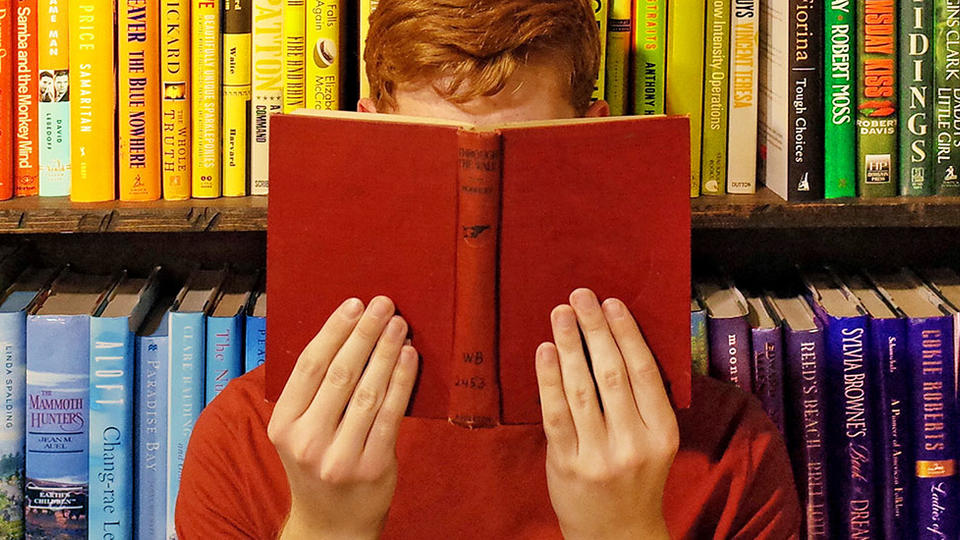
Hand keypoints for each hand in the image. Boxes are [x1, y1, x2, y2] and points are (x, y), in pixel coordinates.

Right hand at [268, 296, 417, 539]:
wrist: (331, 525)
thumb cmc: (319, 465)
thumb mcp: (299, 432)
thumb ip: (315, 393)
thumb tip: (347, 334)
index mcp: (283, 425)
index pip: (309, 367)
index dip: (333, 331)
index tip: (353, 305)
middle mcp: (307, 441)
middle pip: (340, 373)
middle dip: (364, 333)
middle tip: (383, 304)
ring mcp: (340, 456)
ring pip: (368, 391)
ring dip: (386, 352)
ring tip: (399, 324)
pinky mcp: (372, 466)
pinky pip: (392, 414)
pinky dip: (402, 380)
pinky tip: (409, 357)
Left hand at [536, 288, 678, 539]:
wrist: (616, 534)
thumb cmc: (635, 479)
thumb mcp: (654, 443)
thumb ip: (641, 400)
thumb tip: (616, 339)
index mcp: (662, 433)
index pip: (644, 372)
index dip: (627, 333)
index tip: (612, 303)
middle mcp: (633, 443)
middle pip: (612, 374)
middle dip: (595, 329)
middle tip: (581, 296)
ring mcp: (598, 455)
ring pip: (581, 389)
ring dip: (569, 345)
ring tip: (560, 313)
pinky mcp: (566, 464)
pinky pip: (555, 413)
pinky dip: (548, 379)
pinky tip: (544, 351)